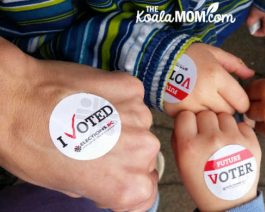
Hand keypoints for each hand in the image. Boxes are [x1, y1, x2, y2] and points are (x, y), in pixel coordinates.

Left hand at [0, 37, 158, 210]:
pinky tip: (94, 98)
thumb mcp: (67, 185)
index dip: (128, 183)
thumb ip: (102, 185)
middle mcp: (143, 151)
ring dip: (123, 123)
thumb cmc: (30, 148)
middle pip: (145, 156)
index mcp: (128, 184)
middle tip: (96, 144)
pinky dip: (118, 99)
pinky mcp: (132, 87)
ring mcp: (140, 116)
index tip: (115, 176)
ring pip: (140, 125)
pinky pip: (133, 98)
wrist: (15, 101)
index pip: (147, 192)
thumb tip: (110, 175)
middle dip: (125, 152)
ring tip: (91, 118)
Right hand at [164, 43, 253, 115]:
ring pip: (212, 120)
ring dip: (212, 114)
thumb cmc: (188, 55)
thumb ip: (235, 64)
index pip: (240, 102)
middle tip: (220, 101)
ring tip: (206, 103)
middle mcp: (205, 93)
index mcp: (216, 77)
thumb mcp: (213, 53)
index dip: (241, 103)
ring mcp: (191, 105)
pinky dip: (197, 117)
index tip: (237, 101)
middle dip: (227, 109)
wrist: (158, 60)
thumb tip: (251, 74)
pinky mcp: (178, 113)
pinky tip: (194, 107)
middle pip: (228, 113)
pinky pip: (196, 121)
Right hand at [172, 111, 260, 210]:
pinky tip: (234, 144)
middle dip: (205, 123)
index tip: (191, 129)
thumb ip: (178, 138)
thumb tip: (184, 117)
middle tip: (207, 136)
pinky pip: (242, 124)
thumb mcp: (181, 164)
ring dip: (222, 125)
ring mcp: (233, 140)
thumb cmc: (203, 183)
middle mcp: (211, 140)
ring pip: (224, 115)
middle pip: (206, 113)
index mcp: (190, 146)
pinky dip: (238, 131)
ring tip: (222, 141)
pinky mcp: (251, 143)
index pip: (186, 115)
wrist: (229, 203)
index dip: (188, 122)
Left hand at [246, 6, 264, 36]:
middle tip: (252, 22)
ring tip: (253, 14)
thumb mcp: (254, 14)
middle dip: (258, 25)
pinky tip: (258, 9)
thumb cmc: (262, 6)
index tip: (252, 31)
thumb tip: (249, 25)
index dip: (258, 33)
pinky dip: (262, 13)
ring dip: (260, 18)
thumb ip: (251, 21)